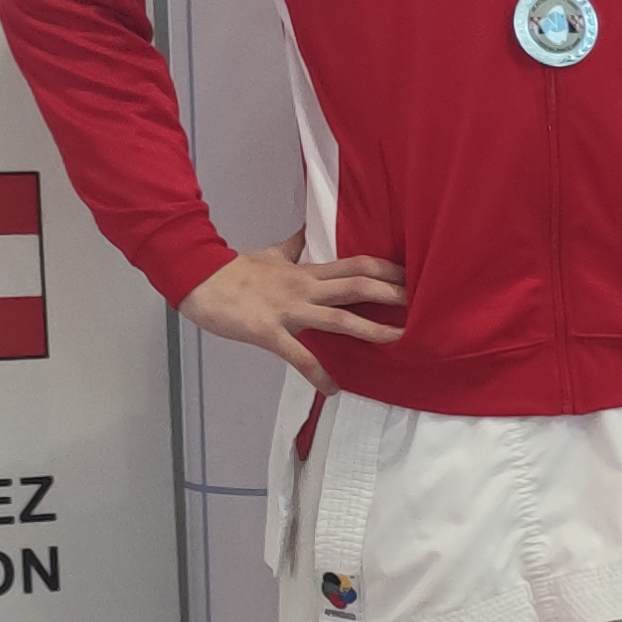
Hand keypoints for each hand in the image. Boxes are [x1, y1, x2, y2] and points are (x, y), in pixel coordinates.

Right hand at [180, 236, 405, 391]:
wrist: (199, 280)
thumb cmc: (235, 270)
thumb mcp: (271, 254)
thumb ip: (294, 247)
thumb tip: (306, 232)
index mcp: (306, 271)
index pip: (355, 265)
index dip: (385, 269)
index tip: (411, 275)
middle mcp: (304, 288)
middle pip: (357, 286)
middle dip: (391, 294)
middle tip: (422, 302)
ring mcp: (289, 310)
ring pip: (339, 318)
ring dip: (371, 329)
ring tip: (399, 340)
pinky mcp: (270, 332)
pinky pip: (300, 356)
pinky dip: (318, 374)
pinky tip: (333, 389)